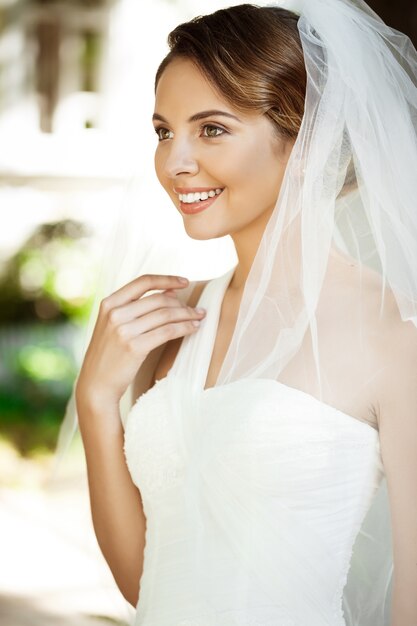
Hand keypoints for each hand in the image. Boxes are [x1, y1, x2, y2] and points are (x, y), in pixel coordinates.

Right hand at [75, 274, 205, 409]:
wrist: (95, 384)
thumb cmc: (109, 354)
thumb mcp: (114, 325)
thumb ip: (137, 307)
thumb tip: (171, 292)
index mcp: (109, 303)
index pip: (143, 282)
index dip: (167, 279)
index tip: (186, 282)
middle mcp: (115, 313)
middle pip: (159, 300)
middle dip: (182, 303)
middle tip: (197, 309)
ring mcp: (124, 330)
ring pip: (166, 315)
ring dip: (187, 315)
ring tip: (200, 317)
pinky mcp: (134, 347)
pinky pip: (167, 331)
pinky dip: (184, 328)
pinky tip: (193, 328)